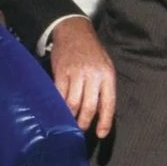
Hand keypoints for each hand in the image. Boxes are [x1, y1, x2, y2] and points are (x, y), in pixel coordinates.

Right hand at [49, 16, 115, 137]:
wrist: (74, 31)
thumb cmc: (92, 52)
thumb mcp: (105, 66)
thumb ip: (103, 88)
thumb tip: (100, 113)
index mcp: (107, 75)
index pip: (109, 103)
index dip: (105, 122)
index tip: (101, 134)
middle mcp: (93, 75)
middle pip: (88, 107)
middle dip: (84, 123)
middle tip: (80, 130)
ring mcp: (76, 73)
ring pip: (72, 104)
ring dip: (70, 117)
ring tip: (68, 123)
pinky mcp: (60, 72)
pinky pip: (59, 95)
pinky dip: (58, 105)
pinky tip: (58, 111)